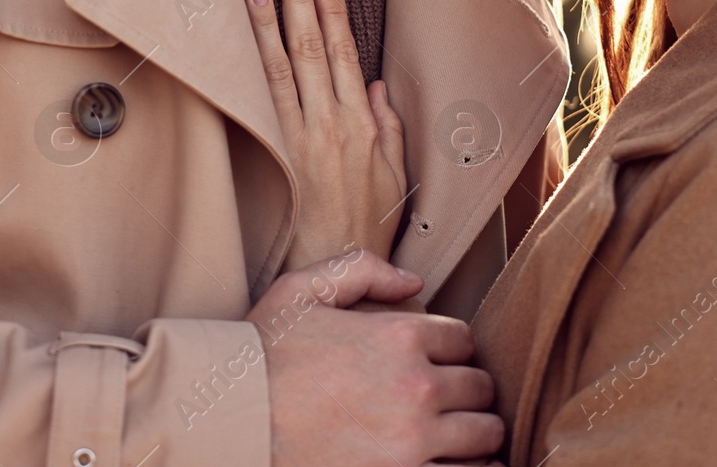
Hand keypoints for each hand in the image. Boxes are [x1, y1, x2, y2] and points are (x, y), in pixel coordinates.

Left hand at [245, 0, 406, 269]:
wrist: (337, 274)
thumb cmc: (368, 230)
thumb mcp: (394, 178)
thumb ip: (388, 128)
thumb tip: (379, 85)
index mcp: (362, 127)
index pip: (346, 57)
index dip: (336, 15)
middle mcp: (330, 126)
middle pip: (312, 52)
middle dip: (301, 2)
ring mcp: (297, 141)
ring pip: (280, 71)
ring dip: (267, 25)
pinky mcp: (272, 158)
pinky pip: (257, 104)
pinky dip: (246, 70)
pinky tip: (234, 44)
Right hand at [248, 248, 506, 466]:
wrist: (231, 423)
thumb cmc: (261, 356)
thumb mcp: (300, 291)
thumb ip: (360, 270)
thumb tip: (413, 282)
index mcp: (399, 335)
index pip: (463, 339)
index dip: (449, 347)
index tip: (435, 359)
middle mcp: (417, 388)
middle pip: (480, 388)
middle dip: (467, 390)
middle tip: (447, 398)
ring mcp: (413, 442)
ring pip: (485, 437)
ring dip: (475, 434)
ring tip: (455, 434)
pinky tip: (455, 463)